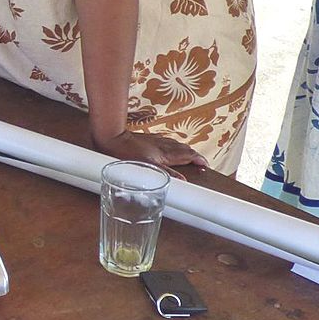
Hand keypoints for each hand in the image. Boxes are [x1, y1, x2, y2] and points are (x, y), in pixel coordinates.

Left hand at [92, 126, 207, 177]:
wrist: (113, 138)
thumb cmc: (127, 153)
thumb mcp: (148, 167)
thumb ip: (166, 174)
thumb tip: (182, 180)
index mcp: (166, 153)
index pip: (188, 155)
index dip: (198, 160)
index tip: (205, 165)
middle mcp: (164, 145)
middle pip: (184, 149)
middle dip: (194, 155)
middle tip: (200, 162)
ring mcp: (156, 141)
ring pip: (176, 145)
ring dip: (185, 150)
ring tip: (189, 156)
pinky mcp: (148, 139)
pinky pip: (166, 142)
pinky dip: (173, 146)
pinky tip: (169, 148)